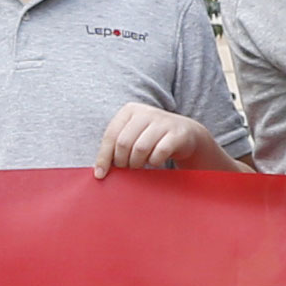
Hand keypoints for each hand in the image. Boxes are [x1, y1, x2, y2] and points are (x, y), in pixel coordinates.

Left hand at [92, 104, 210, 174]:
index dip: (104, 157)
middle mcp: (145, 112)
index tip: (100, 175)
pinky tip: (155, 162)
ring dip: (137, 163)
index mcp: (129, 110)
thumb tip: (100, 171)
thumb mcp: (133, 135)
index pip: (111, 135)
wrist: (186, 134)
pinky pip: (159, 153)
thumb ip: (117, 146)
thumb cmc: (152, 138)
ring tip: (139, 166)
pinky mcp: (177, 133)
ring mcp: (163, 121)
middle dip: (122, 162)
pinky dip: (154, 162)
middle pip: (124, 143)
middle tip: (127, 169)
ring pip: (140, 148)